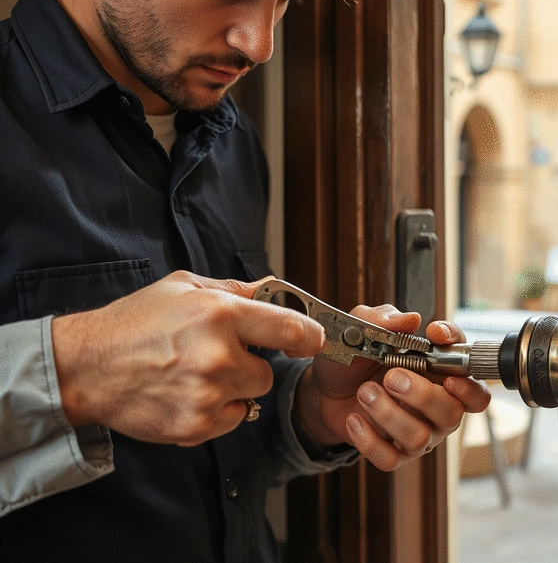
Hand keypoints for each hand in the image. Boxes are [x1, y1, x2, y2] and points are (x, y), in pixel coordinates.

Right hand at [52, 271, 324, 445]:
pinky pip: (231, 420)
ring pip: (251, 397)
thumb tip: (271, 290)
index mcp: (219, 314)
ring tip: (198, 375)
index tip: (314, 341)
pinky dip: (217, 412)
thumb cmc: (134, 323)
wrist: (87, 366)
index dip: (310, 337)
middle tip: (219, 357)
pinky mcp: (195, 426)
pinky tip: (187, 395)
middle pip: (269, 373)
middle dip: (250, 365)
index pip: (292, 329)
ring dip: (234, 389)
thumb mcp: (183, 287)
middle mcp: (217, 355)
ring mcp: (207, 395)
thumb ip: (233, 290)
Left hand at [295, 306, 490, 470]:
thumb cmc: (356, 357)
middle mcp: (437, 404)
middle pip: (453, 411)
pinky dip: (369, 440)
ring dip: (389, 413)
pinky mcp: (393, 452)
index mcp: (439, 371)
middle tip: (392, 376)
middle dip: (423, 395)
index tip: (435, 337)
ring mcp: (417, 431)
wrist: (325, 387)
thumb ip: (385, 319)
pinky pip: (391, 458)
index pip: (470, 370)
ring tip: (365, 392)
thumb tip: (411, 319)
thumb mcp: (363, 328)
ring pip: (420, 436)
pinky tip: (354, 419)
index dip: (460, 356)